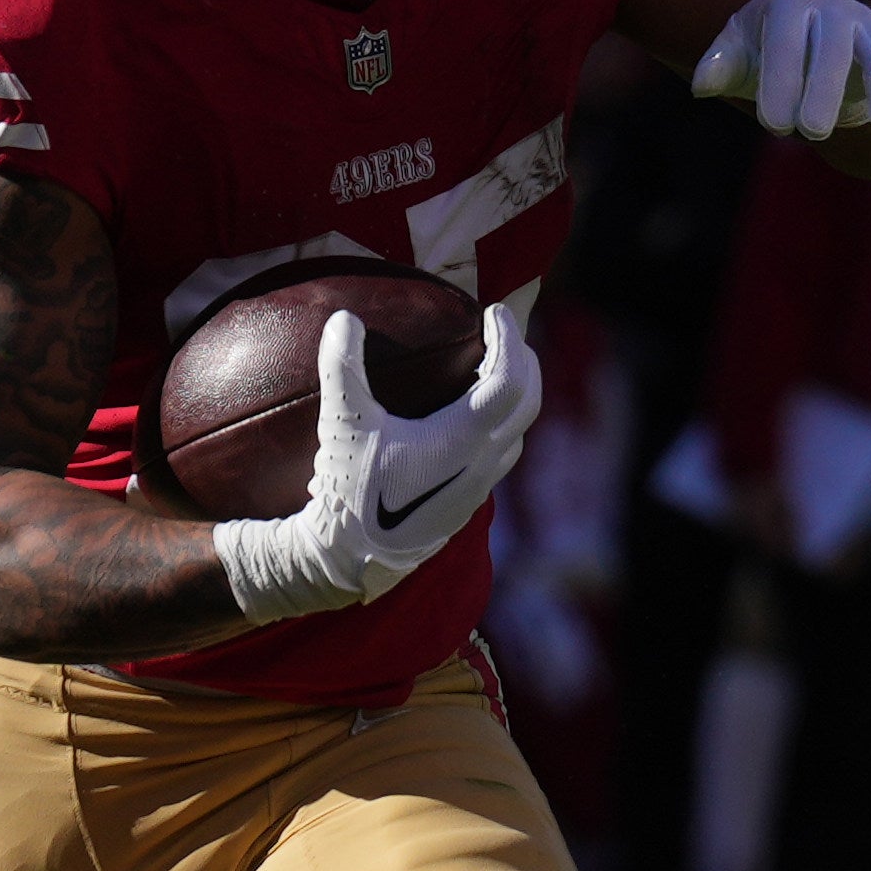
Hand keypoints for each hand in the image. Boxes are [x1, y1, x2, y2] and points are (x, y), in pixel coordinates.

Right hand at [215, 304, 541, 620]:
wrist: (352, 559)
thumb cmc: (350, 494)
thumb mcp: (343, 425)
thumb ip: (342, 368)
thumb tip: (345, 318)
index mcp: (463, 441)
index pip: (509, 378)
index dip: (509, 337)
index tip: (493, 311)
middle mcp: (483, 463)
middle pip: (528, 400)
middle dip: (522, 359)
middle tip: (502, 330)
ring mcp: (480, 485)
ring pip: (519, 428)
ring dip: (515, 391)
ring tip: (491, 364)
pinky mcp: (469, 500)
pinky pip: (503, 449)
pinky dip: (500, 418)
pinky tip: (470, 412)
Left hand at [691, 0, 870, 140]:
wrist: (809, 15)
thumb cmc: (765, 41)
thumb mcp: (738, 45)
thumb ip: (721, 63)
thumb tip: (702, 84)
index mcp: (791, 4)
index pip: (787, 41)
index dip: (780, 80)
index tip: (771, 123)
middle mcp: (836, 10)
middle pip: (833, 50)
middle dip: (825, 89)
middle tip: (813, 130)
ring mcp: (868, 27)